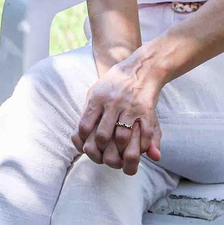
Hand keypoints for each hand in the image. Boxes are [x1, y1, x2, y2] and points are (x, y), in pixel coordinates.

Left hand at [69, 60, 163, 175]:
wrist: (141, 69)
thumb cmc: (114, 83)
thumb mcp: (95, 92)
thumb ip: (87, 113)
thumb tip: (77, 137)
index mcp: (97, 99)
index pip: (84, 127)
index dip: (84, 141)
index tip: (87, 146)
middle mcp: (112, 103)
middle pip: (102, 136)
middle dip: (102, 150)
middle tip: (104, 155)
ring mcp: (130, 107)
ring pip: (122, 137)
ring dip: (121, 150)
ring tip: (120, 154)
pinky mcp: (146, 110)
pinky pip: (144, 134)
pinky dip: (141, 145)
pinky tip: (138, 148)